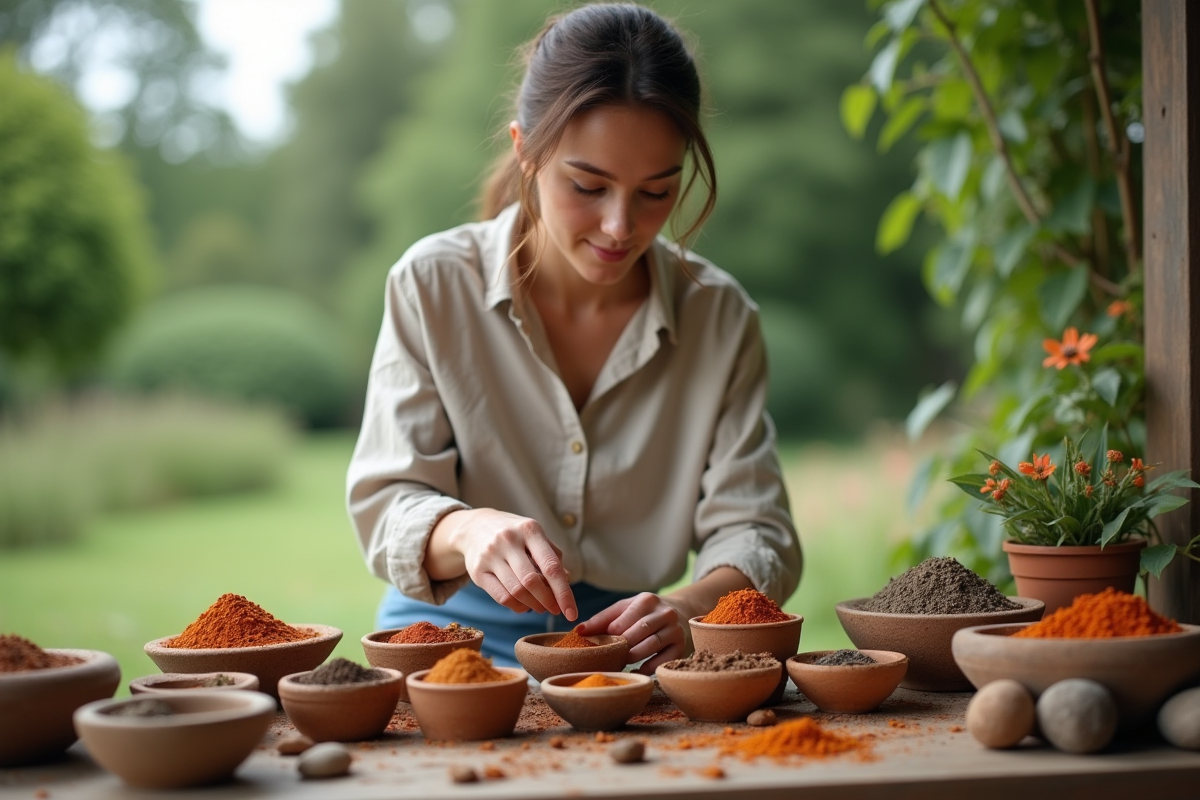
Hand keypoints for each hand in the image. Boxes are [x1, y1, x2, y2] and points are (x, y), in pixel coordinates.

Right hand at [437, 509, 576, 619]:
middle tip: (556, 609)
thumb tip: (566, 581)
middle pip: (532, 581)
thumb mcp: (535, 535)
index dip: (563, 592)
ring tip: (541, 607)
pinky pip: (502, 597)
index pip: (551, 566)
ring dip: (534, 605)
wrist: (474, 526)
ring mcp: (490, 555)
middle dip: (548, 601)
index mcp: (529, 529)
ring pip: (517, 591)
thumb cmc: (514, 534)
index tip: (571, 612)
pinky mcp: (477, 571)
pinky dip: (517, 606)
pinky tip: (524, 605)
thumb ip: (551, 556)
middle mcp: (508, 540)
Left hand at [578, 592, 685, 674]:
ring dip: (633, 657)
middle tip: (609, 657)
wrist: (680, 611)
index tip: (600, 646)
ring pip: (651, 645)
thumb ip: (602, 619)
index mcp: (646, 600)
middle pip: (637, 633)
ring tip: (620, 663)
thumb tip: (578, 631)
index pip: (622, 622)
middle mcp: (664, 613)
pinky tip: (636, 670)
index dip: (609, 636)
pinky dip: (648, 668)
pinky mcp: (681, 646)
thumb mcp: (624, 609)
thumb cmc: (644, 612)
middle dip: (621, 647)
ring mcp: (675, 629)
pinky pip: (663, 660)